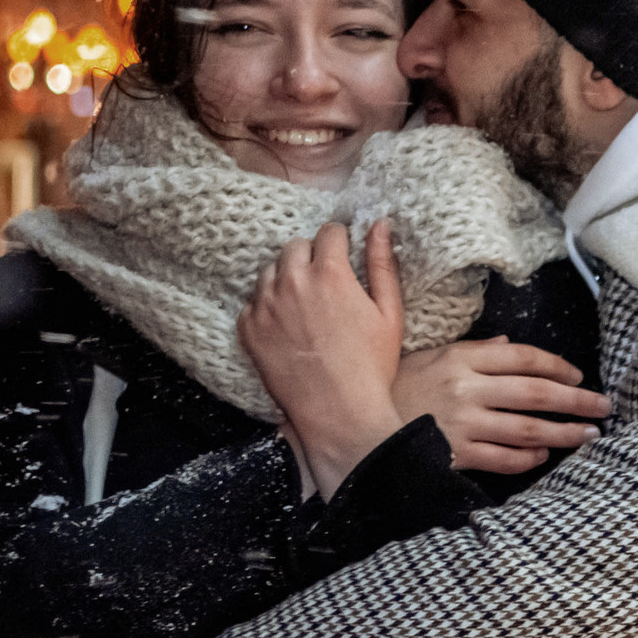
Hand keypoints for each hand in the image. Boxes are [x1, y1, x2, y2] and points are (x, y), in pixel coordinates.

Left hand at [239, 219, 404, 497]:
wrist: (338, 413)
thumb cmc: (371, 365)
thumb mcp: (389, 312)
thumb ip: (382, 263)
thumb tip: (380, 224)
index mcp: (330, 273)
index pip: (329, 231)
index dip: (340, 241)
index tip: (343, 255)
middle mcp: (292, 282)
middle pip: (295, 246)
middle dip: (311, 256)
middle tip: (325, 282)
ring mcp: (265, 305)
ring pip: (270, 270)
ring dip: (286, 277)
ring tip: (304, 303)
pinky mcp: (248, 328)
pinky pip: (253, 301)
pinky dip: (268, 306)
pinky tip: (288, 326)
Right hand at [395, 337, 611, 473]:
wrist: (355, 424)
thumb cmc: (396, 388)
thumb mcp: (430, 356)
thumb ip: (472, 350)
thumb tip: (507, 345)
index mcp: (462, 357)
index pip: (524, 357)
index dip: (558, 366)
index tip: (579, 375)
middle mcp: (467, 388)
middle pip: (537, 393)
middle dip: (577, 400)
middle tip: (603, 406)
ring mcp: (463, 423)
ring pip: (528, 429)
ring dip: (563, 433)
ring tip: (588, 435)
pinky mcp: (455, 454)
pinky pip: (503, 459)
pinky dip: (527, 460)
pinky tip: (543, 458)